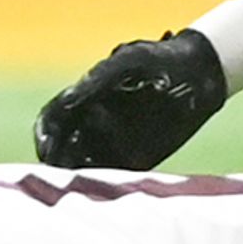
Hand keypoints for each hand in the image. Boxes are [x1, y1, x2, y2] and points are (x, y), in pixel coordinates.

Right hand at [35, 29, 223, 168]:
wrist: (198, 73)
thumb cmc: (156, 61)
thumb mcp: (124, 64)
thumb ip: (95, 83)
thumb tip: (67, 102)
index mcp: (84, 99)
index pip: (52, 120)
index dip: (45, 135)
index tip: (47, 148)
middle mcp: (94, 123)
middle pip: (63, 148)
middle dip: (59, 160)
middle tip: (61, 170)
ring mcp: (115, 141)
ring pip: (86, 164)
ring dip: (80, 173)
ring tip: (82, 177)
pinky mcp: (139, 158)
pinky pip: (117, 174)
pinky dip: (108, 181)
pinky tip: (108, 182)